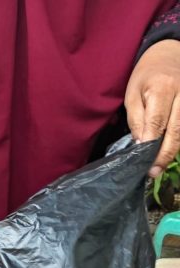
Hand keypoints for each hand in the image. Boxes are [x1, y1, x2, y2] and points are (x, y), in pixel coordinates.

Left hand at [126, 39, 179, 178]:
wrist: (169, 55)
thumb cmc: (145, 77)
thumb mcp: (132, 95)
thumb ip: (137, 120)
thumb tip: (141, 144)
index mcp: (163, 88)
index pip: (158, 122)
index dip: (150, 143)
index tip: (142, 161)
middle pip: (177, 130)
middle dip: (164, 154)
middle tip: (153, 172)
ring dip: (173, 151)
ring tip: (159, 166)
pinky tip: (169, 152)